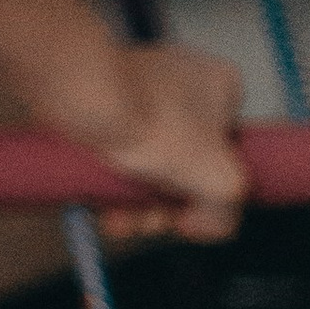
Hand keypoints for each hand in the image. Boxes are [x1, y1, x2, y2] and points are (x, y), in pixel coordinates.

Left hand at [51, 38, 247, 244]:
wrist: (79, 99)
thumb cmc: (150, 122)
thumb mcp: (220, 181)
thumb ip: (227, 211)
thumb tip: (204, 224)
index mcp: (221, 86)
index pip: (230, 154)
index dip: (213, 194)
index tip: (192, 217)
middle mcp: (181, 85)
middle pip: (185, 169)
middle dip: (167, 208)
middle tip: (152, 221)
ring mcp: (138, 96)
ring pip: (149, 170)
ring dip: (138, 208)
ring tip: (122, 219)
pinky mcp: (102, 111)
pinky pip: (117, 160)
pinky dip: (113, 190)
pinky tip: (105, 210)